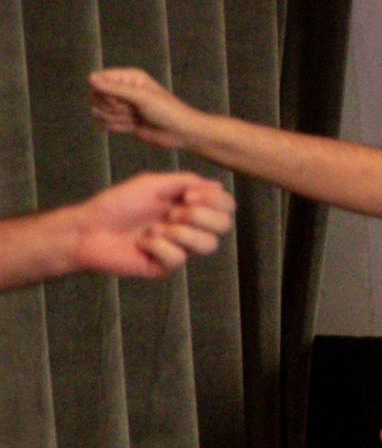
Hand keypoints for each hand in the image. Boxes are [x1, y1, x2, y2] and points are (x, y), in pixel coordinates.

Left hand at [51, 171, 229, 278]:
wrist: (89, 229)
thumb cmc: (116, 204)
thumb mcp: (152, 184)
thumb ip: (186, 181)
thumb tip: (217, 186)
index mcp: (189, 206)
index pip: (226, 206)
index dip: (215, 201)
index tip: (188, 195)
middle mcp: (189, 227)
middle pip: (224, 225)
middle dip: (200, 216)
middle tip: (172, 213)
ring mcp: (180, 248)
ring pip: (208, 245)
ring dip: (180, 233)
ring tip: (154, 229)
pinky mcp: (166, 266)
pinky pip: (179, 258)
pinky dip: (158, 246)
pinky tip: (142, 244)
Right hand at [83, 68, 200, 147]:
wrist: (179, 132)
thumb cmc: (167, 110)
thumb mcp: (142, 97)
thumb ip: (115, 88)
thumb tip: (90, 78)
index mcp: (127, 77)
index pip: (97, 79)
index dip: (104, 92)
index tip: (120, 99)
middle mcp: (122, 89)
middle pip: (95, 97)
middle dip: (113, 108)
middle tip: (134, 110)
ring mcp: (120, 106)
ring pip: (98, 112)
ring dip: (117, 119)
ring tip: (136, 118)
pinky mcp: (120, 120)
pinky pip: (104, 124)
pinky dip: (118, 127)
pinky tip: (134, 126)